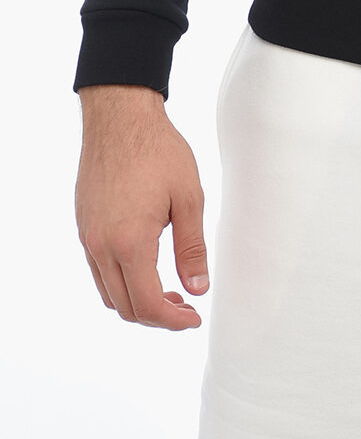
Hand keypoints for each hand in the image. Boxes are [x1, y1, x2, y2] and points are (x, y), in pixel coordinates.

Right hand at [75, 85, 209, 330]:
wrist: (121, 118)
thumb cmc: (159, 152)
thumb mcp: (189, 199)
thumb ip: (192, 248)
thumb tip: (198, 289)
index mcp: (129, 243)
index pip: (147, 304)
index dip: (173, 320)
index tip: (194, 318)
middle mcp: (101, 246)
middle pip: (124, 306)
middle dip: (157, 316)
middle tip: (186, 306)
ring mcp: (88, 237)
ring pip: (108, 291)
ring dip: (137, 300)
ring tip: (169, 289)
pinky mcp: (84, 226)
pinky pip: (99, 270)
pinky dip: (121, 281)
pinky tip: (147, 266)